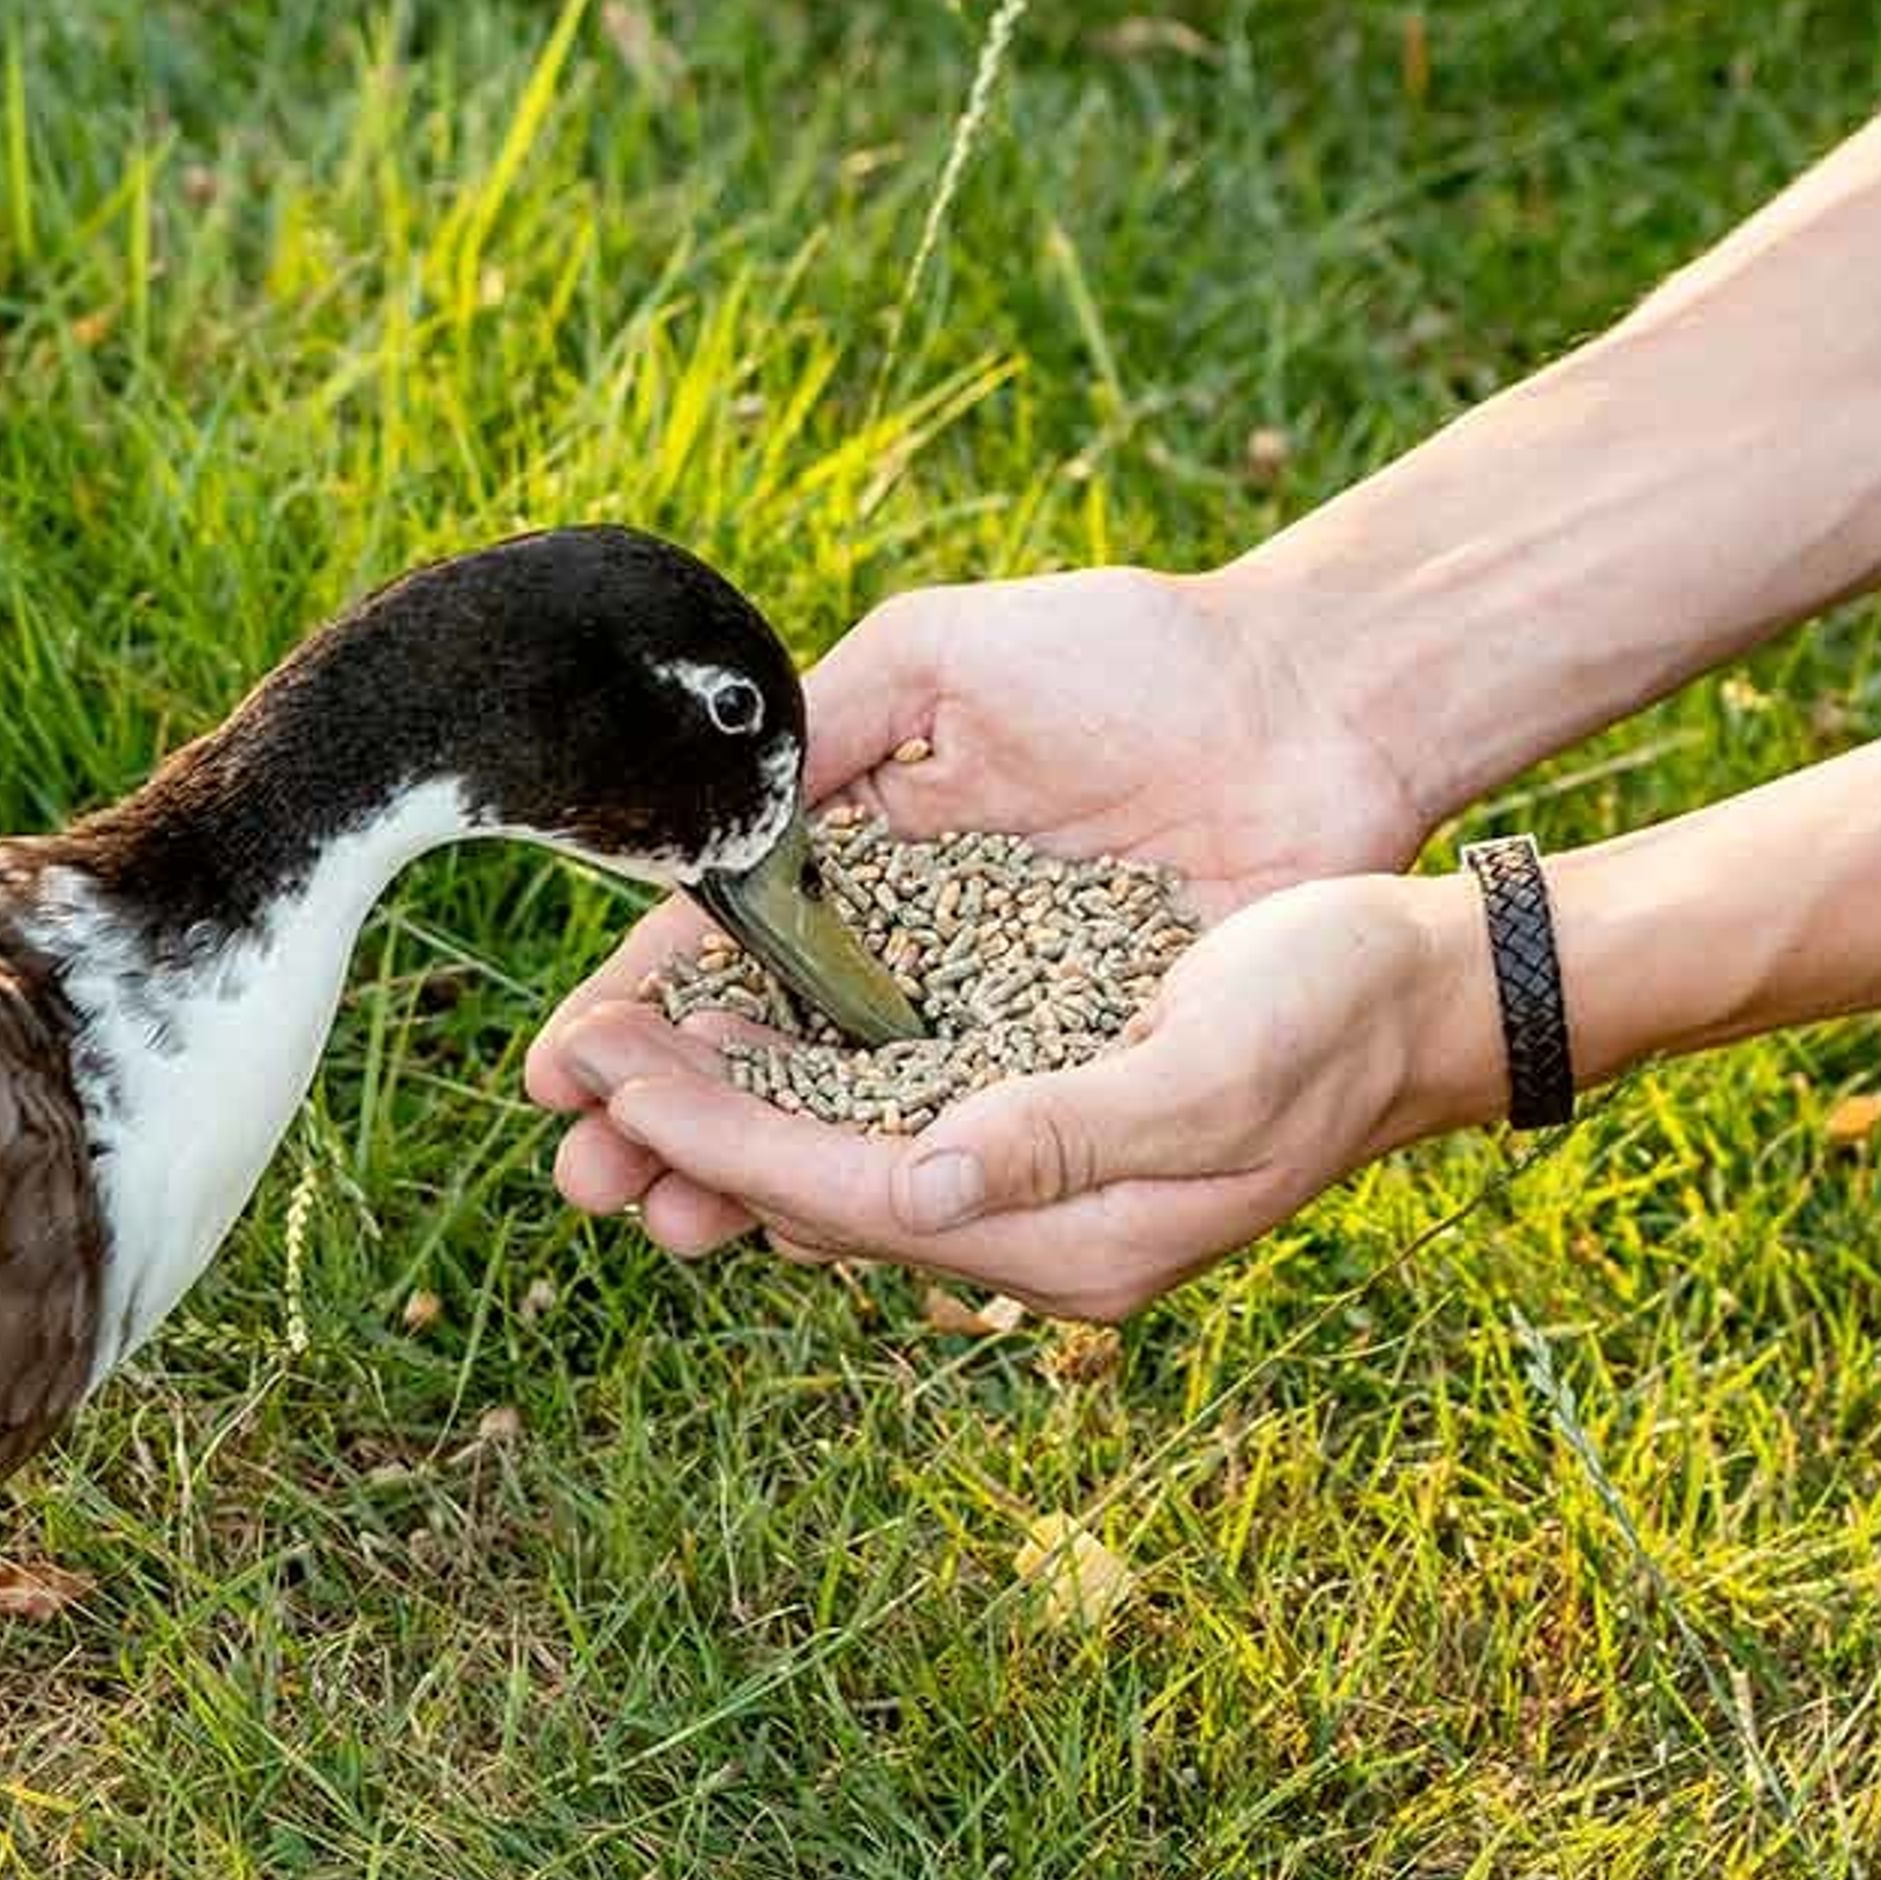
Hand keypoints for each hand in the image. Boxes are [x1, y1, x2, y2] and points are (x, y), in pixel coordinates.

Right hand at [527, 565, 1425, 1253]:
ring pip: (849, 1121)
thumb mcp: (942, 661)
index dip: (639, 1015)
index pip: (721, 952)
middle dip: (669, 1124)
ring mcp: (992, 1020)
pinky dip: (889, 1182)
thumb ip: (822, 730)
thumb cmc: (1133, 656)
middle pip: (764, 1061)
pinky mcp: (1077, 1067)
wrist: (1316, 703)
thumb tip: (706, 833)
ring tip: (674, 1221)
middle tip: (588, 1181)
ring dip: (755, 1174)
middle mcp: (910, 952)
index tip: (563, 1074)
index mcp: (859, 857)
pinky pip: (967, 1143)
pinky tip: (809, 1222)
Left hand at [546, 870, 1503, 1322]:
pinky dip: (799, 1084)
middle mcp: (1029, 1231)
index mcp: (1066, 1240)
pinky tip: (736, 1033)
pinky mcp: (1032, 1125)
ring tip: (616, 1056)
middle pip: (812, 1189)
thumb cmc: (1335, 1010)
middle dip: (685, 1134)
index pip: (839, 1192)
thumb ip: (1073, 1134)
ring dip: (725, 1114)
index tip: (606, 1070)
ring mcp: (1029, 1185)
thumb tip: (927, 1182)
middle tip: (567, 1072)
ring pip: (833, 1161)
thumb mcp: (1212, 1070)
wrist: (1419, 989)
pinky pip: (882, 1122)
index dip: (712, 1133)